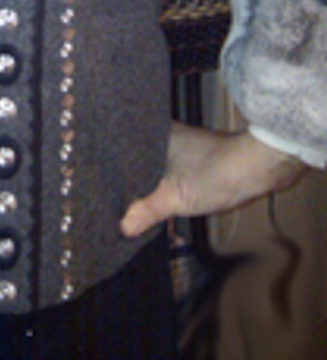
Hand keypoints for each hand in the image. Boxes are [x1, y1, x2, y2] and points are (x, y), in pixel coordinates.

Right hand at [120, 121, 307, 238]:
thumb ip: (146, 211)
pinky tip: (163, 198)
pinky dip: (164, 184)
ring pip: (155, 166)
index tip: (102, 188)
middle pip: (138, 159)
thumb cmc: (219, 172)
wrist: (258, 168)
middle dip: (130, 180)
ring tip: (135, 203)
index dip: (113, 170)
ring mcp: (183, 145)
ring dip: (148, 184)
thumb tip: (124, 225)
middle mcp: (167, 134)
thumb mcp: (175, 198)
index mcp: (155, 134)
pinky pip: (170, 171)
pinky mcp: (196, 157)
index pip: (123, 151)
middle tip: (116, 202)